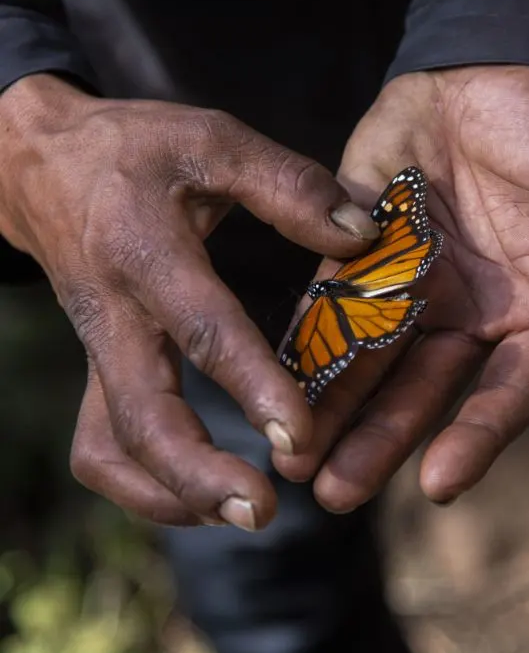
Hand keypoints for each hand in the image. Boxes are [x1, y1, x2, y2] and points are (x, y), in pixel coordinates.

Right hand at [0, 74, 377, 527]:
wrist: (41, 162)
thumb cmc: (136, 149)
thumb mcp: (211, 139)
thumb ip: (287, 185)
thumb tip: (363, 236)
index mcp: (144, 251)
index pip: (200, 329)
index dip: (251, 385)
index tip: (296, 435)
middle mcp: (114, 315)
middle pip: (140, 417)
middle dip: (198, 475)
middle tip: (262, 512)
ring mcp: (98, 351)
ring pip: (111, 449)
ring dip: (169, 494)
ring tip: (240, 513)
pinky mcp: (96, 370)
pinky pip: (103, 447)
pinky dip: (146, 486)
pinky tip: (203, 497)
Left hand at [273, 65, 528, 507]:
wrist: (491, 71)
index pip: (505, 391)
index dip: (476, 438)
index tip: (439, 485)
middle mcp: (468, 315)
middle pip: (421, 392)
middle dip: (377, 442)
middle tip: (332, 495)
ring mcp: (412, 287)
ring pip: (367, 359)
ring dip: (330, 408)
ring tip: (291, 463)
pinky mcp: (361, 251)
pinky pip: (328, 302)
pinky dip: (302, 341)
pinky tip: (268, 380)